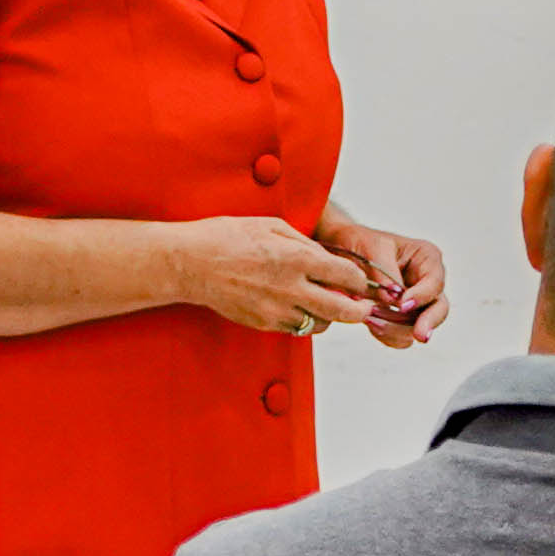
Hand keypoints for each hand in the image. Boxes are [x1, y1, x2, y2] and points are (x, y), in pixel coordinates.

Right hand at [158, 215, 374, 337]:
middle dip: (359, 311)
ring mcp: (277, 310)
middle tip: (364, 308)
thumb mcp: (272, 226)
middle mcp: (291, 288)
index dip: (360, 281)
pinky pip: (295, 329)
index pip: (346, 276)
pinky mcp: (263, 323)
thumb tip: (327, 259)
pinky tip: (298, 307)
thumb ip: (305, 244)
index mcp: (297, 259)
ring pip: (319, 324)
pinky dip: (303, 321)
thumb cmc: (227, 237)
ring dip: (328, 316)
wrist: (190, 264)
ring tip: (325, 304)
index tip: (362, 282)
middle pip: (342, 311)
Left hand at [321, 220, 446, 349]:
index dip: (422, 296)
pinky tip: (372, 324)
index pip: (434, 282)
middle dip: (427, 322)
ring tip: (371, 320)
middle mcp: (426, 281)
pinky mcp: (402, 319)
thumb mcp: (372, 248)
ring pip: (419, 326)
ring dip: (397, 329)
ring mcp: (416, 303)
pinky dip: (388, 335)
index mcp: (426, 258)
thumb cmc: (360, 242)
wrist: (342, 251)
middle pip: (438, 307)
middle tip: (419, 335)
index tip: (403, 305)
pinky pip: (402, 336)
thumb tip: (394, 299)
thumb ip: (386, 273)